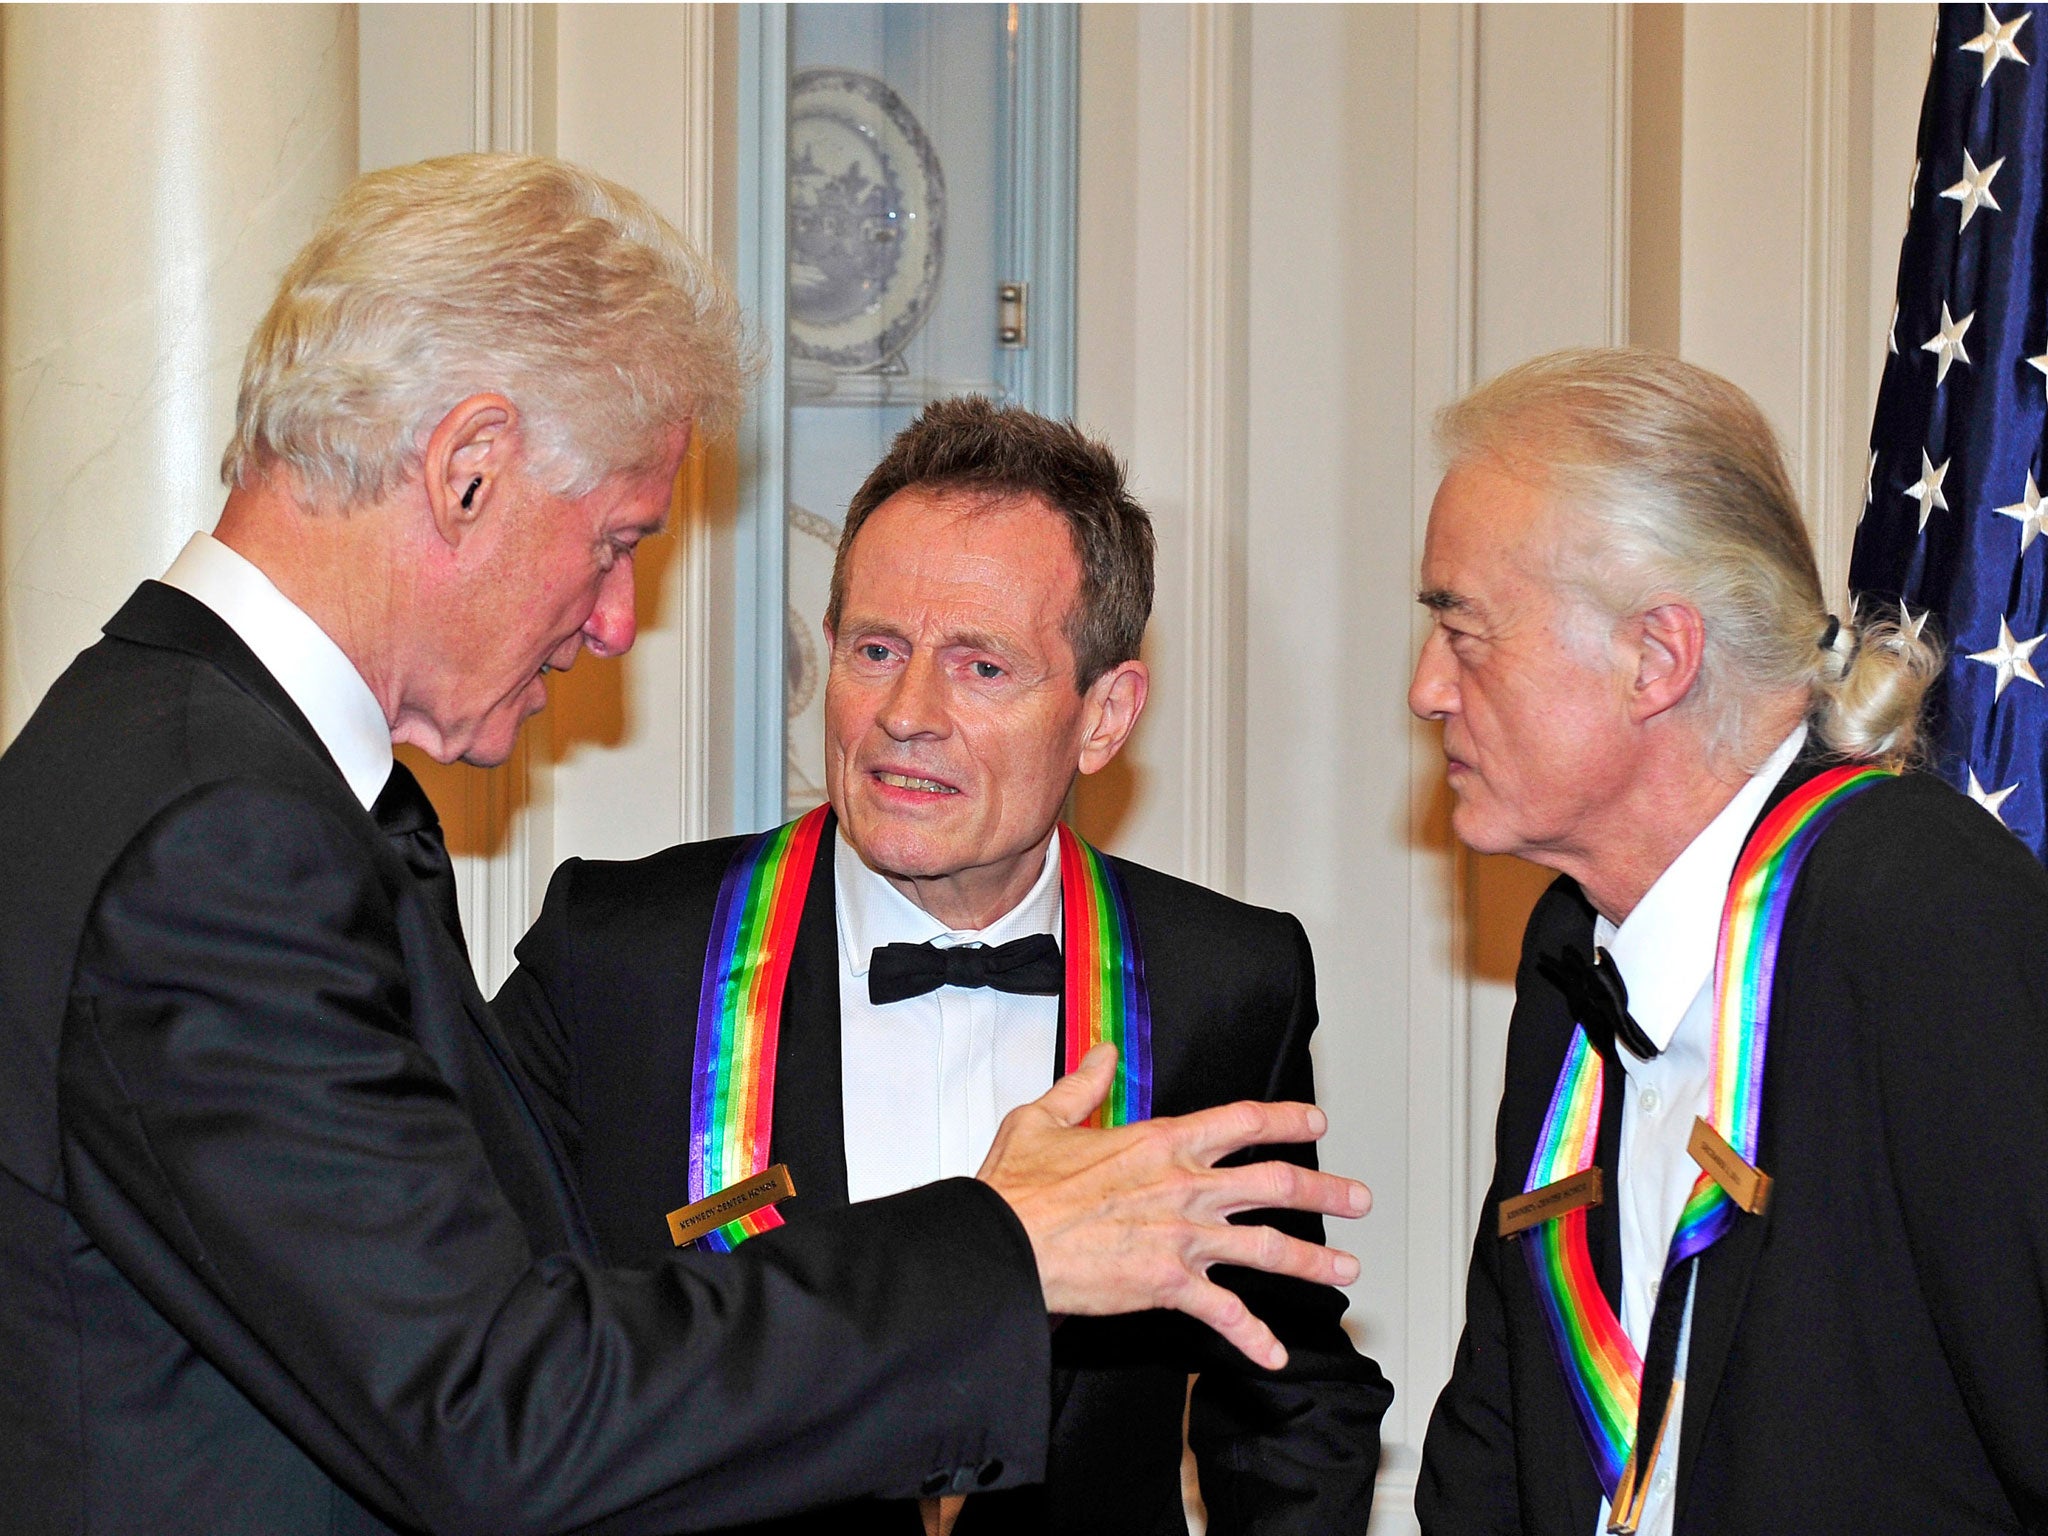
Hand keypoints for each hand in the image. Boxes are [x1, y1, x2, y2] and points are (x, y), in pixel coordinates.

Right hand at [976, 1043, 1369, 1369]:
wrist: (1006, 1244)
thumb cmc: (1020, 1188)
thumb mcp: (1045, 1117)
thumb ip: (1084, 1084)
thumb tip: (1102, 1054)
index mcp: (1161, 1142)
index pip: (1242, 1121)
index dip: (1286, 1119)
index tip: (1313, 1121)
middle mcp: (1184, 1186)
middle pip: (1275, 1182)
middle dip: (1325, 1191)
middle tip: (1357, 1199)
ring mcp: (1182, 1238)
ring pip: (1267, 1247)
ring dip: (1313, 1260)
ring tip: (1346, 1269)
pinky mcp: (1169, 1285)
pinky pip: (1224, 1313)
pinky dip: (1252, 1336)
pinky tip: (1274, 1353)